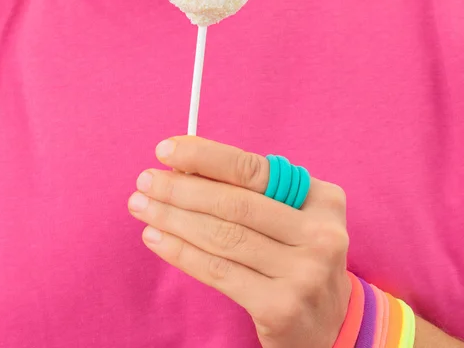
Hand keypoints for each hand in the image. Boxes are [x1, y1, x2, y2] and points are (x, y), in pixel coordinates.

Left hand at [128, 136, 351, 347]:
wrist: (331, 324)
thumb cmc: (295, 253)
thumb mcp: (288, 214)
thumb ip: (246, 189)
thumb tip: (182, 166)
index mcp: (322, 198)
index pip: (252, 169)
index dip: (204, 157)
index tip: (165, 150)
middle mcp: (319, 233)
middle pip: (232, 203)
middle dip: (179, 189)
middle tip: (145, 181)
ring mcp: (303, 273)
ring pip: (221, 236)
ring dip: (172, 218)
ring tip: (141, 206)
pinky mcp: (281, 307)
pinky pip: (217, 271)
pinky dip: (180, 252)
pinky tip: (155, 237)